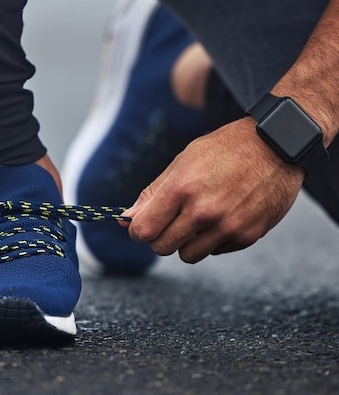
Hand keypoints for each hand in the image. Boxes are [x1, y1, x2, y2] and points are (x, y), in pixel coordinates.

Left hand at [120, 117, 304, 262]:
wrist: (276, 145)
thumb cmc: (224, 149)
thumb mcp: (183, 161)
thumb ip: (152, 193)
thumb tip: (125, 219)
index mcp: (181, 188)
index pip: (143, 230)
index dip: (137, 230)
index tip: (142, 225)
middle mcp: (203, 211)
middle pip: (161, 247)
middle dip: (160, 237)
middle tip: (171, 220)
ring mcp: (227, 226)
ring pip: (187, 256)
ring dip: (186, 243)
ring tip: (197, 219)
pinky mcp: (247, 236)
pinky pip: (215, 252)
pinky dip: (212, 240)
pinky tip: (222, 217)